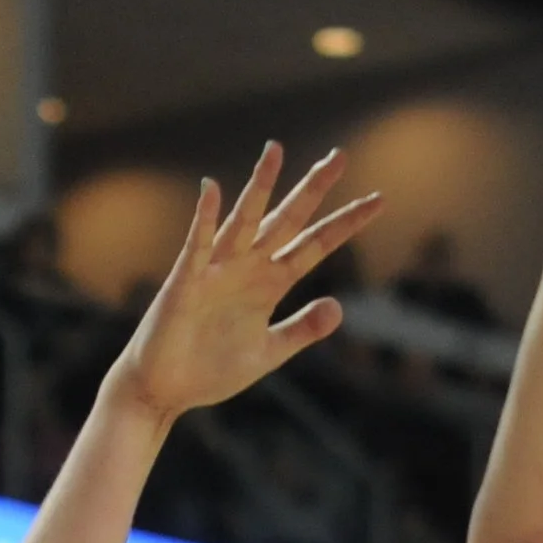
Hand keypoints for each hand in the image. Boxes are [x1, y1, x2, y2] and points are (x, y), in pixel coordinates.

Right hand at [111, 143, 381, 426]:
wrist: (164, 392)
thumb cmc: (209, 371)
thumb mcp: (268, 353)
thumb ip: (301, 329)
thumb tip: (339, 307)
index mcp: (268, 285)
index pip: (314, 246)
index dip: (344, 224)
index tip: (378, 201)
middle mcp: (246, 269)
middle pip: (287, 221)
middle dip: (311, 190)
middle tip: (338, 156)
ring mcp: (216, 272)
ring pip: (244, 221)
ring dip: (259, 187)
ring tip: (275, 151)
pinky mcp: (186, 283)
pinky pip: (197, 246)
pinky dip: (204, 220)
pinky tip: (211, 190)